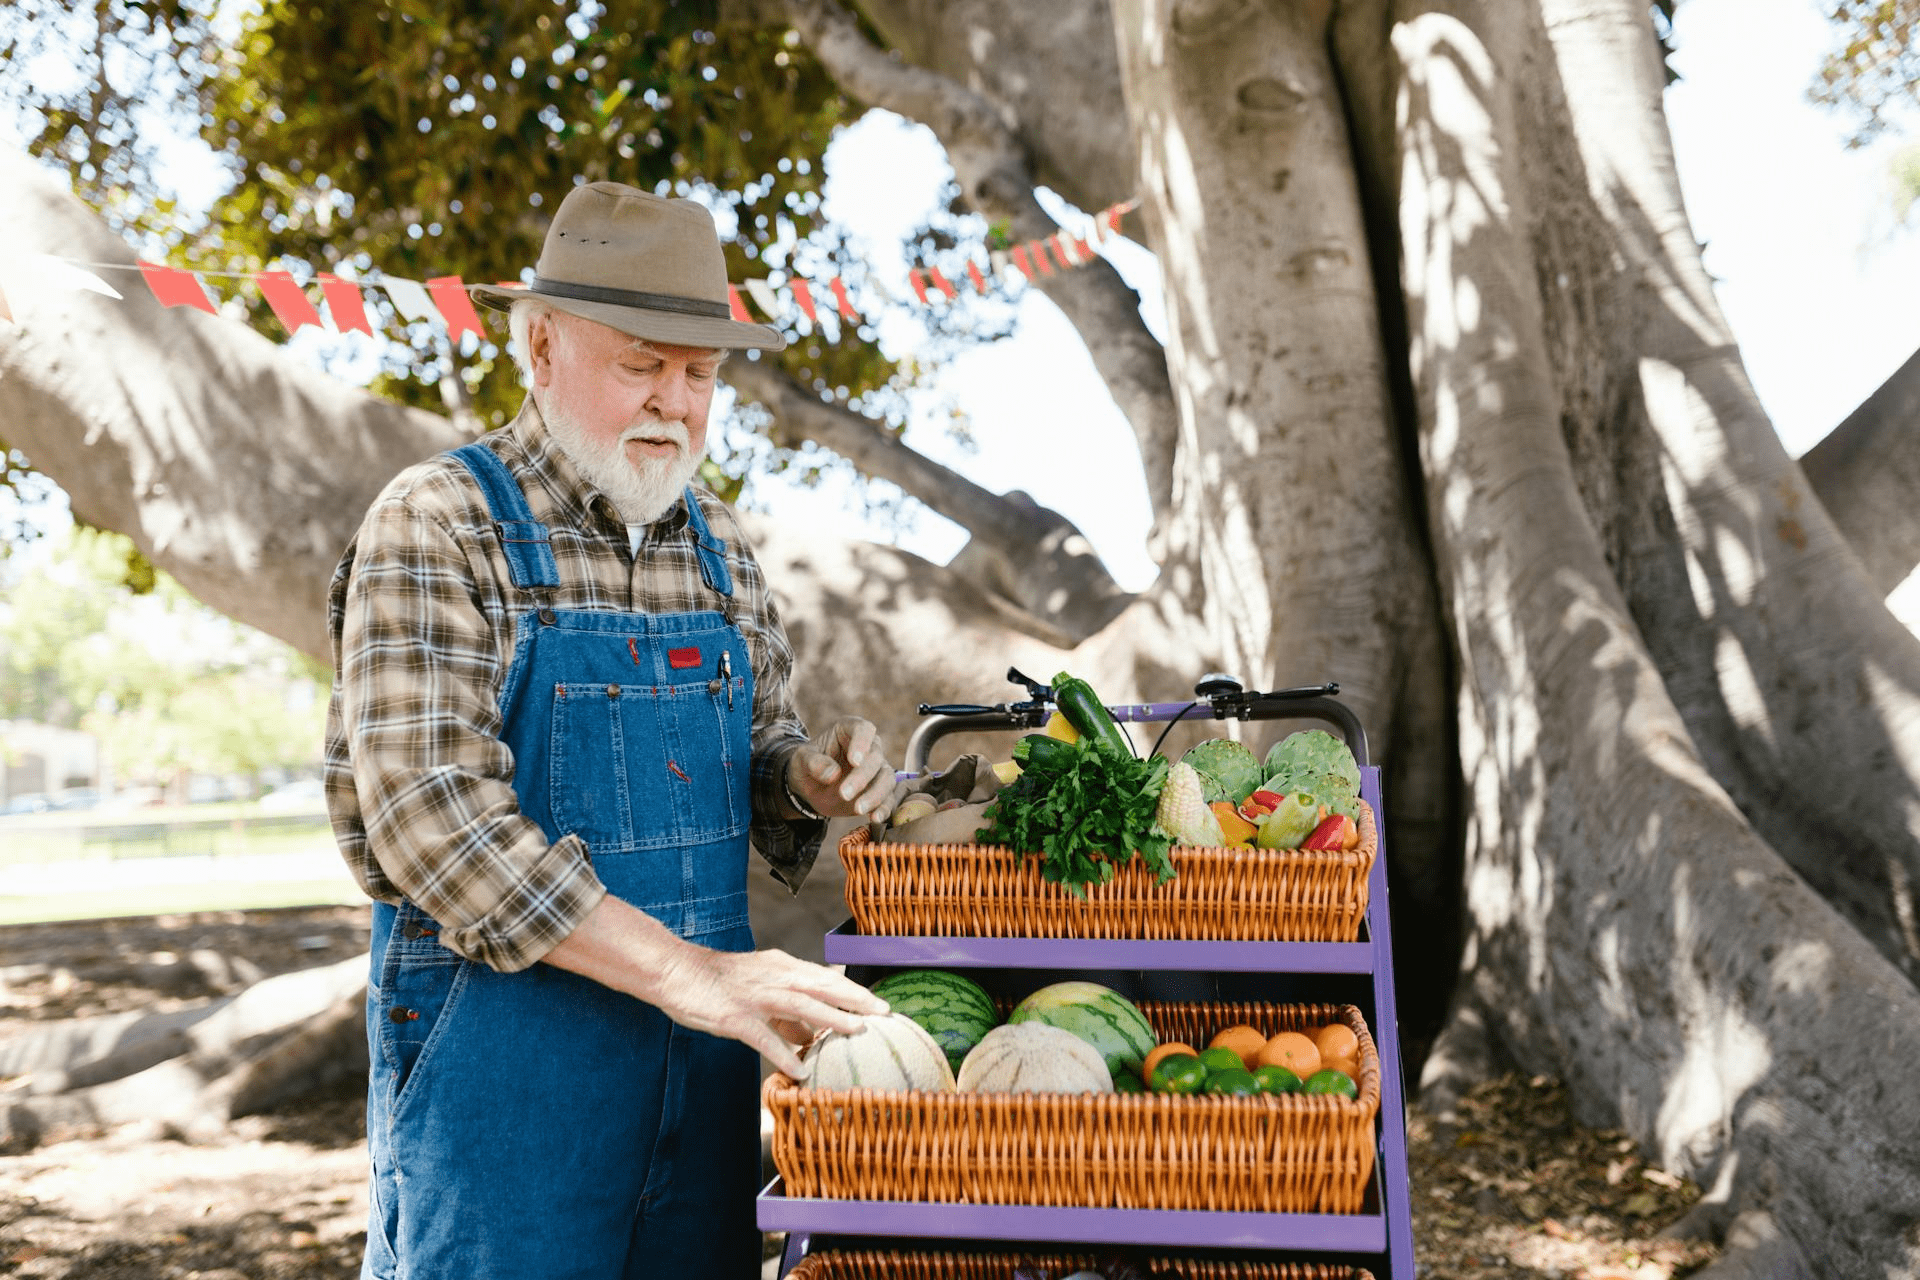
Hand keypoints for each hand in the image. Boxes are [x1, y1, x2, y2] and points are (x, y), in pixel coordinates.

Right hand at [653, 944, 888, 1076]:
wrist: (677, 972)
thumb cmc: (719, 983)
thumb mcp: (760, 988)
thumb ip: (787, 1012)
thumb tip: (812, 1035)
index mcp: (781, 967)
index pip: (825, 977)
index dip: (854, 990)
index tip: (881, 1004)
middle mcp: (773, 977)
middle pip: (822, 985)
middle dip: (855, 999)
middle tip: (884, 1013)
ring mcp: (755, 996)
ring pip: (800, 1004)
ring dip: (831, 1017)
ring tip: (857, 1031)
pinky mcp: (735, 1016)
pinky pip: (763, 1037)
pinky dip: (783, 1052)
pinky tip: (800, 1069)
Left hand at [787, 716, 894, 820]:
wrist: (809, 786)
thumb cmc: (806, 765)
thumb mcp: (801, 760)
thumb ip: (814, 763)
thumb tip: (833, 774)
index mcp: (849, 730)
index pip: (863, 729)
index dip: (862, 743)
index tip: (854, 761)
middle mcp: (868, 747)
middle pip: (875, 757)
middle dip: (862, 777)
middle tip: (844, 793)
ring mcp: (876, 770)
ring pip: (887, 778)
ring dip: (875, 794)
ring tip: (858, 809)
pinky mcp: (879, 790)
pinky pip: (889, 798)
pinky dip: (884, 809)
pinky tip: (874, 818)